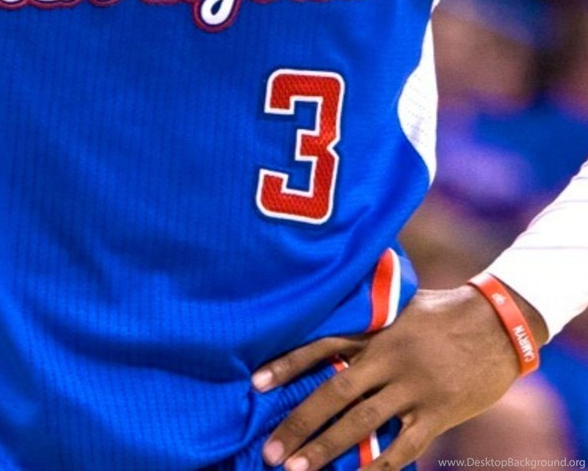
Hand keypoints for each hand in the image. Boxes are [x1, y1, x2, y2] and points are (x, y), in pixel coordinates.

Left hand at [251, 284, 547, 470]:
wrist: (500, 324)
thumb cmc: (445, 310)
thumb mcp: (403, 303)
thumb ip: (369, 314)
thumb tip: (329, 302)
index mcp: (377, 329)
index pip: (323, 346)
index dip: (289, 365)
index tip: (256, 383)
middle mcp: (390, 359)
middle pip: (336, 394)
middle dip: (300, 423)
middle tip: (271, 451)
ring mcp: (414, 389)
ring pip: (363, 425)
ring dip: (327, 449)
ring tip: (297, 470)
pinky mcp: (437, 414)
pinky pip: (402, 447)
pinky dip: (377, 467)